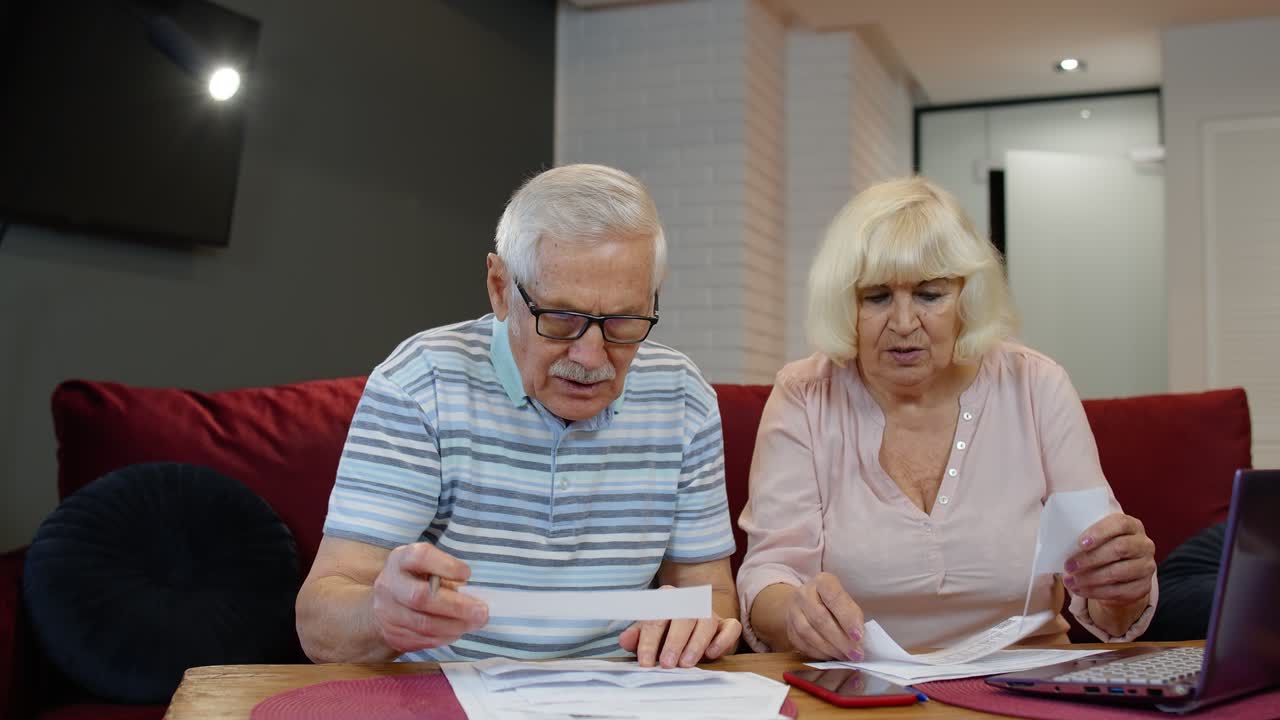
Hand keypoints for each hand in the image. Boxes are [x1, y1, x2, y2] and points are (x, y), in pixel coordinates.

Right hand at [371, 542, 488, 653]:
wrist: (387, 603)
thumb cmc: (417, 579)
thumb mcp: (428, 566)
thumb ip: (447, 575)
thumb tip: (474, 595)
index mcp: (401, 559)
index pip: (421, 557)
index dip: (446, 566)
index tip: (467, 574)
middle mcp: (390, 584)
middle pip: (420, 597)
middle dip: (456, 606)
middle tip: (481, 611)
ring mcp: (387, 612)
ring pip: (423, 624)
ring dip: (455, 625)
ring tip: (475, 622)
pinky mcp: (392, 635)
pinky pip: (422, 640)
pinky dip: (445, 637)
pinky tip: (458, 631)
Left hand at [618, 585, 741, 667]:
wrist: (692, 628)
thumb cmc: (666, 631)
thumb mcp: (649, 633)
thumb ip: (637, 636)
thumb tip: (624, 640)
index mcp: (668, 599)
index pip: (656, 618)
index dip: (649, 641)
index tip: (645, 662)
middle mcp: (691, 602)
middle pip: (683, 617)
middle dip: (674, 641)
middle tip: (667, 663)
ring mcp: (711, 613)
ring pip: (707, 622)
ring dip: (696, 643)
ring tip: (686, 663)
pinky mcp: (727, 625)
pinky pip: (731, 628)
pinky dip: (723, 640)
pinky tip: (711, 653)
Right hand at [784, 572, 864, 660]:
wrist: (805, 604)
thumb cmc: (833, 603)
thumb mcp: (845, 600)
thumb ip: (852, 615)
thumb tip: (859, 639)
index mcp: (822, 582)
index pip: (834, 598)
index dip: (847, 618)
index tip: (860, 637)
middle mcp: (804, 593)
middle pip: (820, 618)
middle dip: (840, 640)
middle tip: (856, 654)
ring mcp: (793, 611)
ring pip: (809, 633)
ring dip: (830, 649)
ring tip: (846, 657)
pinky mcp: (789, 628)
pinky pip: (802, 644)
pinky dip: (819, 653)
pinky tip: (832, 657)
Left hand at [1064, 512, 1155, 607]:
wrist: (1119, 574)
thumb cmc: (1101, 548)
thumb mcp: (1096, 538)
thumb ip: (1085, 537)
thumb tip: (1060, 545)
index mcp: (1132, 526)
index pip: (1120, 524)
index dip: (1100, 532)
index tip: (1080, 543)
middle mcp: (1144, 544)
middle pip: (1120, 548)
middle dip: (1091, 558)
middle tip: (1069, 566)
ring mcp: (1146, 566)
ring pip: (1119, 572)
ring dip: (1091, 578)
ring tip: (1071, 581)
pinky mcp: (1143, 587)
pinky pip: (1120, 591)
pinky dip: (1096, 592)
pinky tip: (1080, 590)